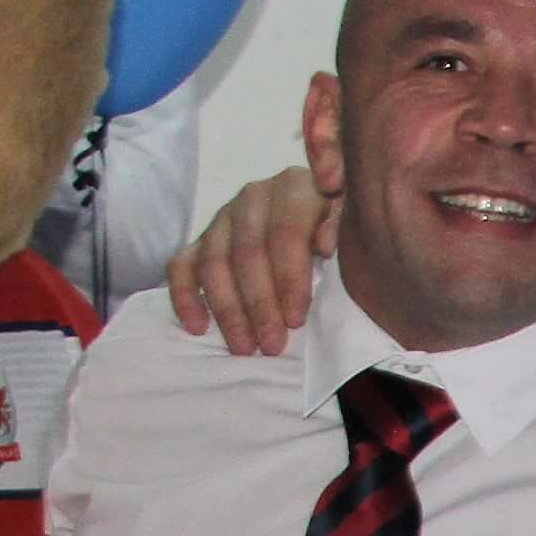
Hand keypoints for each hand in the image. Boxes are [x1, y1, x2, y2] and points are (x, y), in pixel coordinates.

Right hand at [162, 166, 330, 353]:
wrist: (321, 227)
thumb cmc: (342, 237)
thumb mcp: (355, 227)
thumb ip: (343, 227)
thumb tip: (325, 243)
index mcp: (295, 188)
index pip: (285, 233)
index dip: (289, 279)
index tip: (296, 320)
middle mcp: (254, 197)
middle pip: (247, 252)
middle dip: (259, 304)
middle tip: (271, 345)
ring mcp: (224, 217)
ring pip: (213, 262)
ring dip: (227, 309)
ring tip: (244, 348)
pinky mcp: (200, 239)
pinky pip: (180, 265)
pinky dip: (185, 296)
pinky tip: (197, 326)